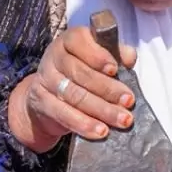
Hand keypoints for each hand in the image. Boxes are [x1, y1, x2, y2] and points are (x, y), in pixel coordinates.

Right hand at [8, 26, 137, 152]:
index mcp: (70, 40)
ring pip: (75, 95)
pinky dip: (84, 124)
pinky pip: (63, 114)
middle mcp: (54, 57)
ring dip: (101, 110)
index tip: (115, 69)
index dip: (97, 55)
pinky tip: (100, 131)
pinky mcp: (41, 102)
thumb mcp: (98, 59)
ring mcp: (46, 79)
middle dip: (108, 89)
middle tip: (129, 101)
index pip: (80, 41)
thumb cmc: (81, 72)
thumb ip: (116, 55)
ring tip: (122, 120)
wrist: (47, 95)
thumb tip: (130, 57)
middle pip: (81, 73)